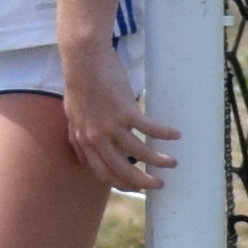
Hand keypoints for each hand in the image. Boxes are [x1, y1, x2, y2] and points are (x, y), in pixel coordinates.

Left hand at [63, 34, 178, 195]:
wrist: (83, 60)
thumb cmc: (80, 85)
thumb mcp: (72, 116)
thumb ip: (78, 139)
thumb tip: (81, 159)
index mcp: (84, 140)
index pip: (103, 173)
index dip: (121, 184)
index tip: (136, 188)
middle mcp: (96, 136)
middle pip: (122, 170)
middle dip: (143, 182)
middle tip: (159, 184)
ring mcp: (110, 124)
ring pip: (139, 152)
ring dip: (159, 161)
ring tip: (172, 163)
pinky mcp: (124, 110)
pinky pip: (149, 128)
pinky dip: (165, 134)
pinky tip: (176, 135)